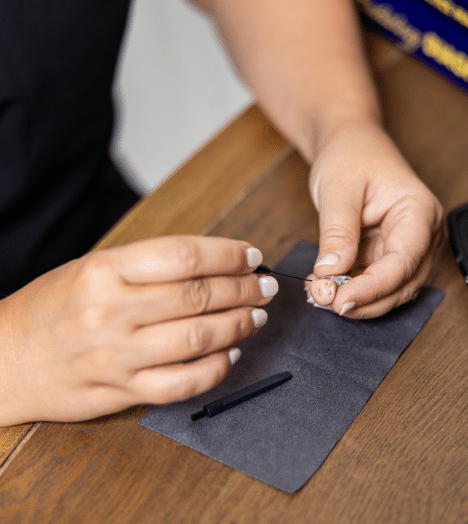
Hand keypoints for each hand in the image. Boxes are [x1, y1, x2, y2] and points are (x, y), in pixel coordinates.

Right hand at [0, 236, 277, 424]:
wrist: (3, 359)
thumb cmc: (52, 307)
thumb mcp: (93, 268)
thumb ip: (150, 266)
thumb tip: (213, 264)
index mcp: (105, 270)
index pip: (184, 256)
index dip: (228, 254)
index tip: (251, 256)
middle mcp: (112, 310)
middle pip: (199, 296)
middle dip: (243, 288)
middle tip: (264, 286)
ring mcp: (117, 355)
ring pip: (198, 337)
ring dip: (239, 325)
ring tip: (256, 316)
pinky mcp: (121, 391)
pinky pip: (183, 383)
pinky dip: (216, 368)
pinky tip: (232, 354)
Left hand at [308, 123, 442, 317]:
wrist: (351, 144)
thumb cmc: (351, 155)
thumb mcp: (338, 189)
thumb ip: (337, 232)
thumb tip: (330, 272)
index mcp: (420, 211)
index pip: (404, 261)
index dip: (373, 288)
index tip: (341, 301)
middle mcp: (423, 233)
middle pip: (403, 283)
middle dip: (365, 300)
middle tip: (325, 302)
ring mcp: (409, 246)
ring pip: (392, 289)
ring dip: (359, 299)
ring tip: (321, 295)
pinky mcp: (390, 253)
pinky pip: (377, 281)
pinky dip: (354, 290)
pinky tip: (328, 288)